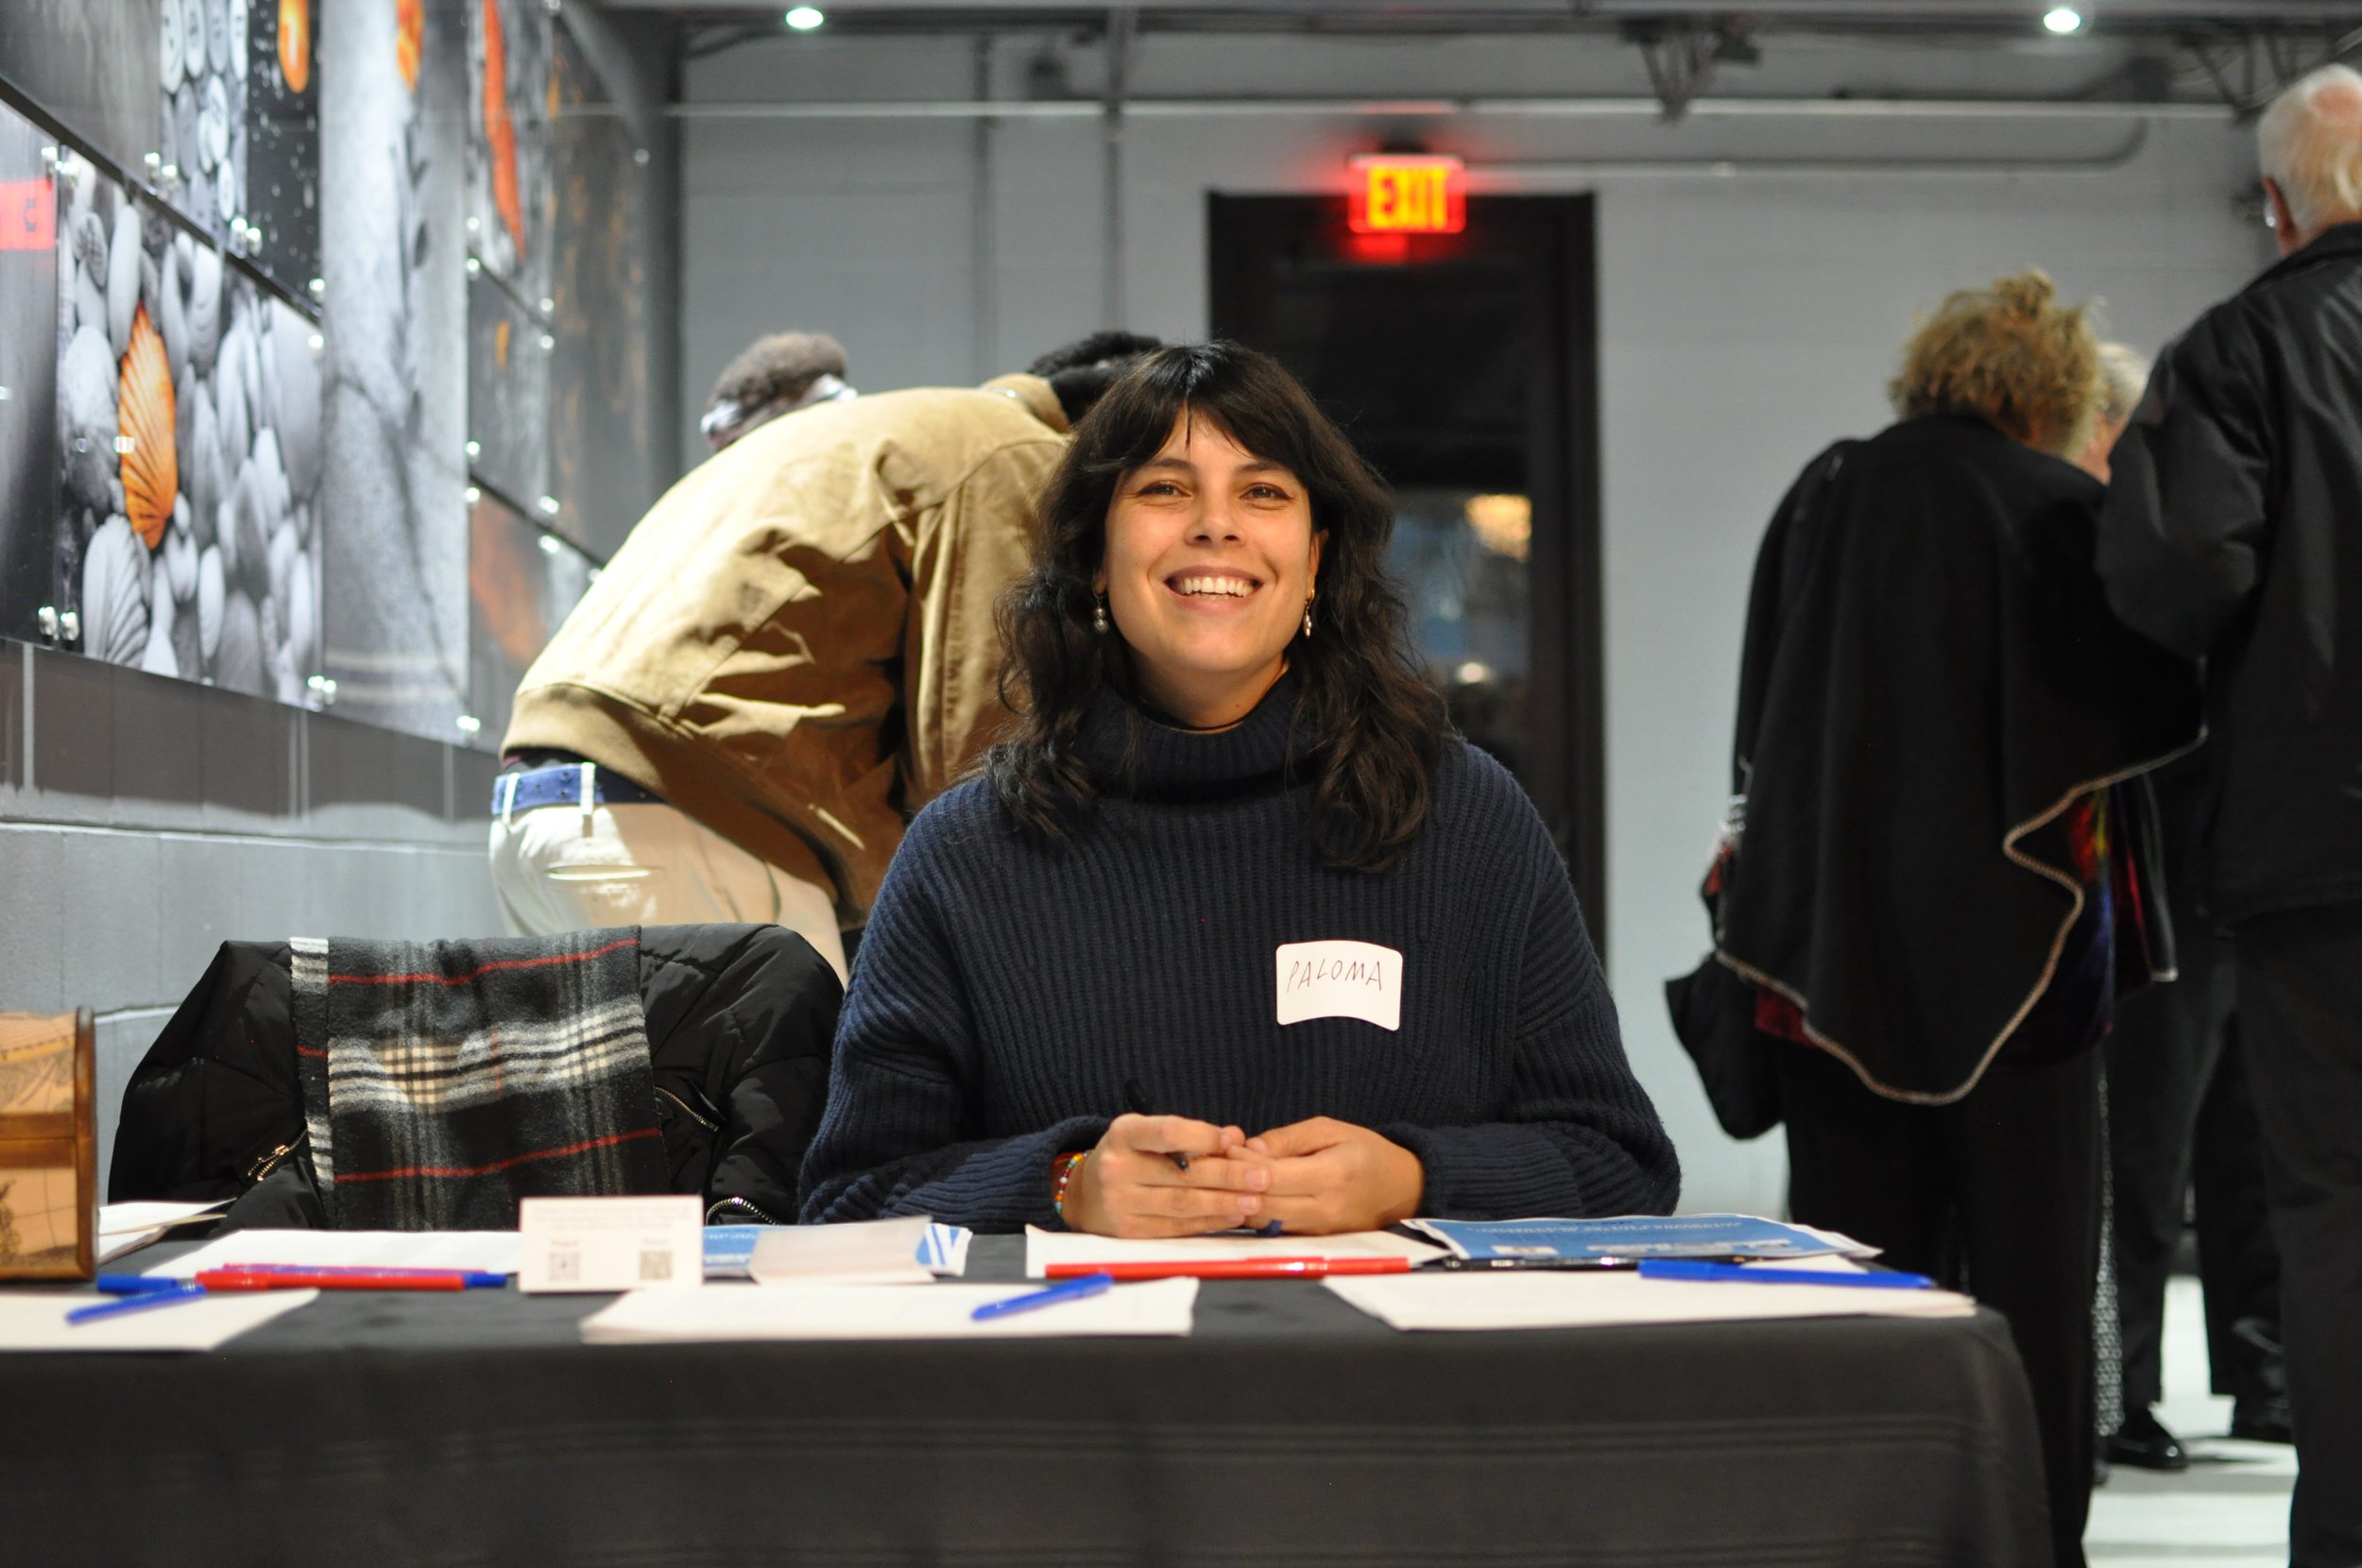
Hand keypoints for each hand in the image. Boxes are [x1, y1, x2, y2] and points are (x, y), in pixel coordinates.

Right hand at [1062, 1114, 1271, 1237]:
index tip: (1234, 1140)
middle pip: (1180, 1174)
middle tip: (1262, 1176)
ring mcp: (1120, 1202)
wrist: (1085, 1193)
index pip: (1167, 1132)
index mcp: (1123, 1133)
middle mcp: (1116, 1167)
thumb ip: (1190, 1134)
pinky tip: (1232, 1216)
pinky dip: (1208, 1222)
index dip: (1203, 1137)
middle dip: (1227, 1175)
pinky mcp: (1128, 1231)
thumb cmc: (1131, 1156)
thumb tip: (1235, 1137)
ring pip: (1181, 1204)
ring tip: (1255, 1200)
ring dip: (1223, 1202)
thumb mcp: (1148, 1134)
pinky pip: (1176, 1227)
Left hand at [1229, 1118, 1423, 1234]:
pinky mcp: (1315, 1242)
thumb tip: (1249, 1149)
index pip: (1272, 1176)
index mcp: (1331, 1175)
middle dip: (1233, 1185)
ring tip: (1225, 1179)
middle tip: (1215, 1164)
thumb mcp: (1330, 1130)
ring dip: (1240, 1201)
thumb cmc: (1365, 1152)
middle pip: (1261, 1204)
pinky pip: (1275, 1229)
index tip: (1226, 1147)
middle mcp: (1325, 1209)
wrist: (1402, 1188)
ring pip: (1263, 1221)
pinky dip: (1256, 1213)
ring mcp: (1320, 1230)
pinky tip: (1245, 1195)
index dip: (1242, 1163)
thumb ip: (1287, 1139)